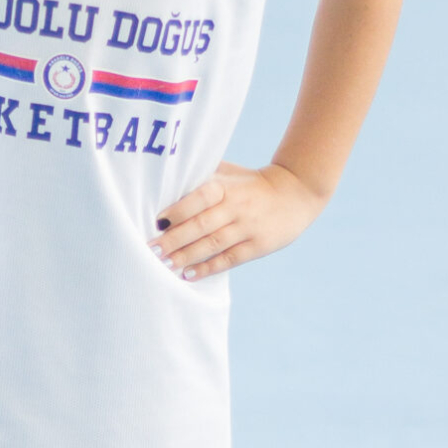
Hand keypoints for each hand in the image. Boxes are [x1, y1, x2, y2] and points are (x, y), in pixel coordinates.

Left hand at [149, 162, 326, 280]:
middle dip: (174, 239)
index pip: (199, 197)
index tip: (156, 222)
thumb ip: (203, 174)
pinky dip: (208, 268)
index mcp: (227, 187)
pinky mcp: (258, 245)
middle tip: (151, 249)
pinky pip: (230, 259)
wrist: (297, 192)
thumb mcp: (230, 172)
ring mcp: (248, 228)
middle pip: (201, 225)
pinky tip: (188, 275)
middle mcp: (236, 207)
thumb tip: (166, 177)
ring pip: (213, 244)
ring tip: (165, 264)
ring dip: (187, 256)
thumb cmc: (251, 182)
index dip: (179, 210)